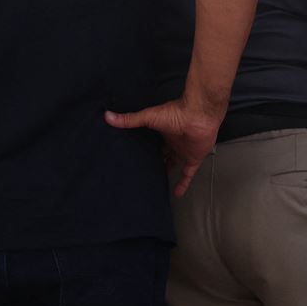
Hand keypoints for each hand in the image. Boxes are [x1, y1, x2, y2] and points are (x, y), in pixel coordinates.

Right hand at [105, 97, 222, 195]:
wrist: (198, 115)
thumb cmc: (176, 112)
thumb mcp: (148, 117)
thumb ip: (129, 120)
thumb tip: (108, 116)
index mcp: (162, 132)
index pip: (152, 143)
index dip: (145, 149)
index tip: (134, 157)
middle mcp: (173, 142)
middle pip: (163, 155)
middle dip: (156, 162)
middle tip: (144, 172)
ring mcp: (184, 151)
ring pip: (174, 164)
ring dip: (167, 172)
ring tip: (157, 183)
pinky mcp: (193, 159)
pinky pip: (188, 174)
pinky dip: (183, 184)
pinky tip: (176, 193)